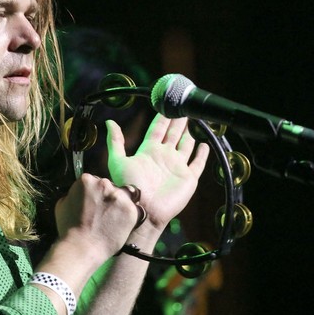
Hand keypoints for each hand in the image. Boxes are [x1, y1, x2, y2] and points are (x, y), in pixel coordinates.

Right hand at [54, 173, 138, 261]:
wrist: (81, 247)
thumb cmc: (68, 228)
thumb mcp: (62, 204)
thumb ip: (73, 194)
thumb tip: (79, 194)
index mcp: (86, 180)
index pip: (95, 181)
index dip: (95, 193)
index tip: (95, 204)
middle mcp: (104, 184)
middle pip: (110, 186)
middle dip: (108, 197)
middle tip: (104, 212)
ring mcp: (119, 196)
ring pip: (125, 195)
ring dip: (121, 204)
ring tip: (114, 218)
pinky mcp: (131, 209)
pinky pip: (135, 209)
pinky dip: (129, 216)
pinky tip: (121, 224)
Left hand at [106, 114, 208, 234]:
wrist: (143, 208)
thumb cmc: (129, 186)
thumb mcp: (118, 160)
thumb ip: (115, 141)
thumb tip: (109, 122)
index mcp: (149, 151)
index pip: (158, 129)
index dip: (162, 118)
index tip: (167, 106)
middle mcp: (164, 156)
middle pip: (173, 134)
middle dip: (178, 122)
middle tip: (183, 109)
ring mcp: (177, 167)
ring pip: (186, 146)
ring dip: (189, 135)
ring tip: (194, 122)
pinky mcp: (188, 178)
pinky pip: (198, 163)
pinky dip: (202, 154)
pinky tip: (204, 145)